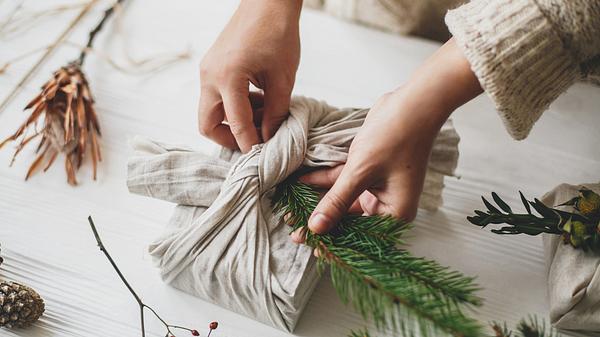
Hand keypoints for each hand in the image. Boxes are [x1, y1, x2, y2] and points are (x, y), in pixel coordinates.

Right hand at [198, 0, 301, 151]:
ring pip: (210, 112)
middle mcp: (209, 76)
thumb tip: (270, 139)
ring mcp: (206, 71)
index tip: (263, 158)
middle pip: (207, 124)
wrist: (267, 2)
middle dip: (230, 139)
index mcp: (228, 77)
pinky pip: (215, 97)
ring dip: (233, 122)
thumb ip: (276, 113)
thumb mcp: (283, 78)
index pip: (237, 124)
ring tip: (263, 116)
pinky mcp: (210, 67)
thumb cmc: (278, 34)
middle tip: (255, 142)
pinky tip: (257, 101)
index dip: (251, 145)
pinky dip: (233, 106)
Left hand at [291, 38, 482, 242]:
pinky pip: (342, 181)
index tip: (311, 248)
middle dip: (322, 223)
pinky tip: (301, 182)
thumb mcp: (360, 172)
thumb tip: (316, 227)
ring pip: (342, 200)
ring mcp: (377, 187)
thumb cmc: (395, 138)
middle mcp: (387, 204)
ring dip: (318, 202)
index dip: (334, 243)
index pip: (360, 236)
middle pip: (349, 221)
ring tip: (291, 211)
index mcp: (394, 213)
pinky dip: (323, 181)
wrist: (412, 103)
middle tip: (295, 233)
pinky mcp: (368, 171)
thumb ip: (336, 201)